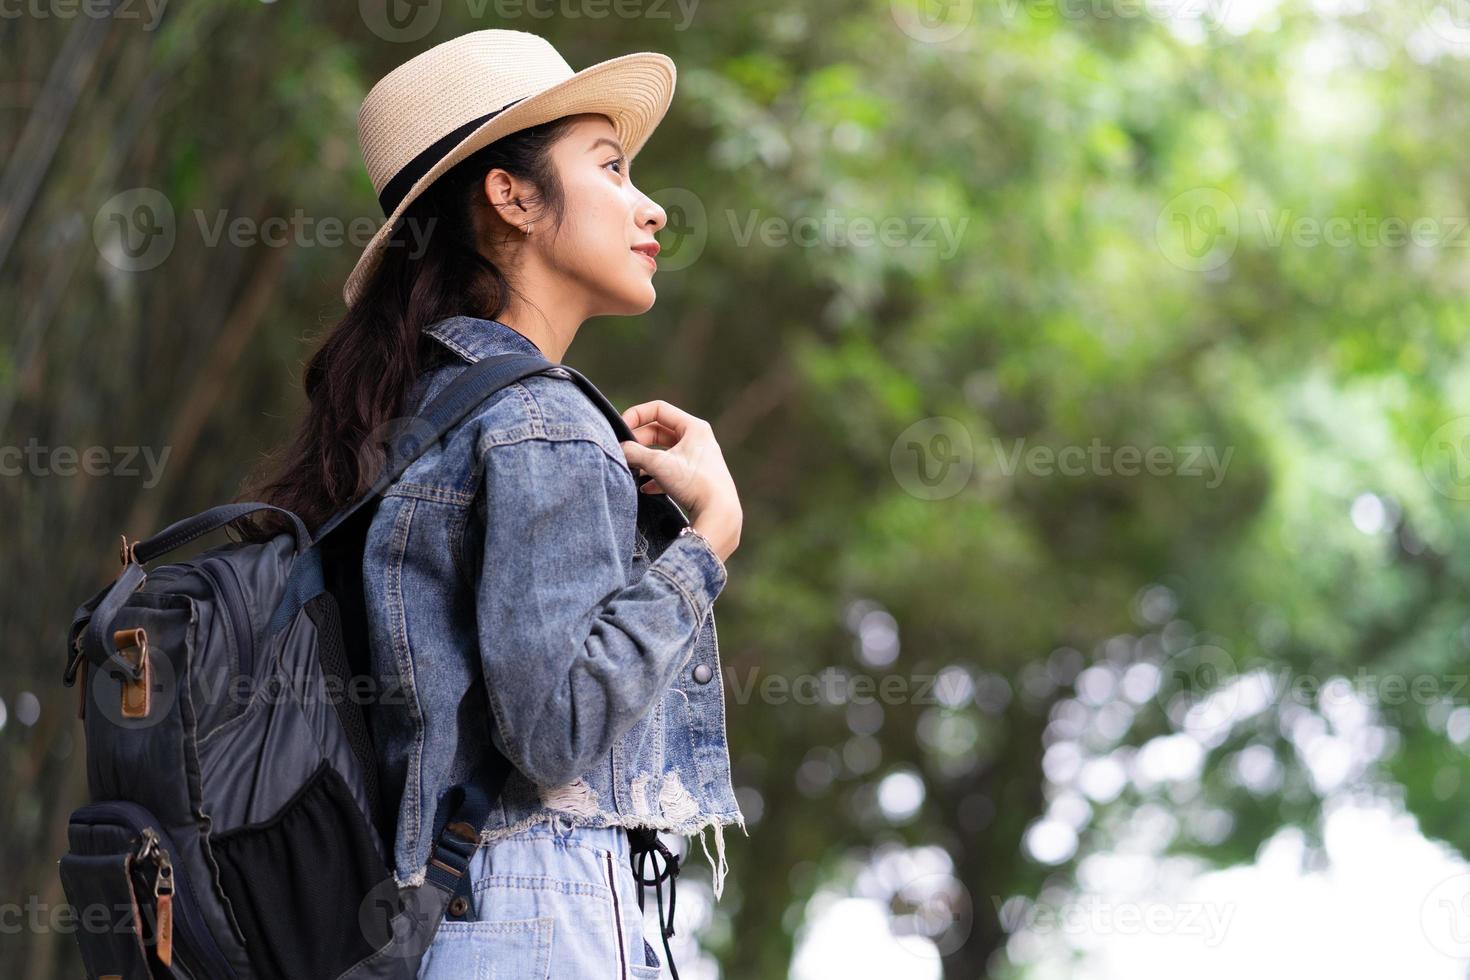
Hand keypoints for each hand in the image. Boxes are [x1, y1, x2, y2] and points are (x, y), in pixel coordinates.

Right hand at [619, 400, 741, 562]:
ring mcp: (696, 459)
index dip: (637, 415)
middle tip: (624, 452)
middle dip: (638, 440)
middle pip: (659, 431)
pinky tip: (645, 487)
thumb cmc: (695, 484)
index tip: (621, 430)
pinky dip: (655, 476)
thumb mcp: (659, 464)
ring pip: (663, 452)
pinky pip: (669, 470)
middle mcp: (697, 439)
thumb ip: (634, 453)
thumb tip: (619, 449)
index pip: (659, 409)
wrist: (719, 514)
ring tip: (631, 469)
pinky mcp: (695, 477)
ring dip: (645, 459)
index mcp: (694, 427)